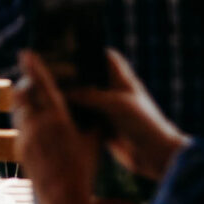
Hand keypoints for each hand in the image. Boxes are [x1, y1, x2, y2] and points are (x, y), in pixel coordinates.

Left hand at [13, 51, 101, 203]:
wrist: (63, 197)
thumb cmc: (84, 167)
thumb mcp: (92, 141)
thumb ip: (90, 120)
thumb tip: (91, 105)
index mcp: (59, 119)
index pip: (44, 85)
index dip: (34, 67)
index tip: (26, 52)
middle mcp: (38, 125)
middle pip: (23, 93)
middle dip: (26, 83)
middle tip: (32, 79)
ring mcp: (25, 136)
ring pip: (18, 109)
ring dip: (25, 102)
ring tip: (34, 99)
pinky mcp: (19, 147)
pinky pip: (19, 126)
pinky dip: (26, 119)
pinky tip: (35, 123)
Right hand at [62, 50, 187, 181]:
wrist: (156, 154)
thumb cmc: (142, 123)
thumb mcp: (116, 104)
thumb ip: (90, 96)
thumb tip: (64, 93)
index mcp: (123, 81)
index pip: (107, 58)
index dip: (90, 52)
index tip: (69, 49)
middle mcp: (115, 93)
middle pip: (91, 78)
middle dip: (73, 75)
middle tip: (50, 71)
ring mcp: (109, 110)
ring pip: (85, 99)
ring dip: (71, 97)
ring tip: (47, 91)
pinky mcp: (104, 128)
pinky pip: (85, 118)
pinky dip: (73, 116)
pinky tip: (55, 115)